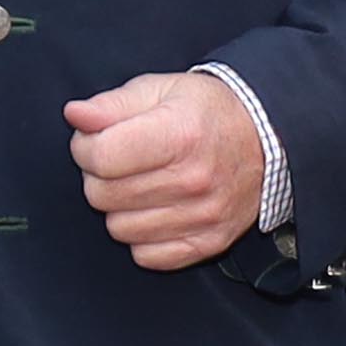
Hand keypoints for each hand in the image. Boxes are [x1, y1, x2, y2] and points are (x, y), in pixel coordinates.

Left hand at [64, 71, 265, 269]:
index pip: (101, 157)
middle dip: (99, 176)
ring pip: (119, 228)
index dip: (85, 147)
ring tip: (141, 183)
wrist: (269, 138)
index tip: (95, 140)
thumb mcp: (159, 90)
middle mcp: (194, 179)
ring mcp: (204, 215)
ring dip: (120, 207)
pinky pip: (146, 256)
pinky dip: (143, 236)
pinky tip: (156, 210)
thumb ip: (111, 105)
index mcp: (180, 134)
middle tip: (120, 160)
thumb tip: (75, 116)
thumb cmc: (207, 112)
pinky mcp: (210, 242)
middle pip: (103, 195)